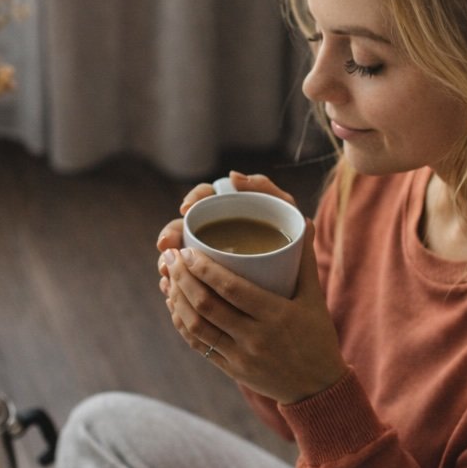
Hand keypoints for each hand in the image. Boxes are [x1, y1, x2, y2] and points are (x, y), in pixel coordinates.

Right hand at [156, 170, 297, 279]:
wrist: (301, 277)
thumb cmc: (292, 236)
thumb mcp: (285, 211)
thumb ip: (265, 188)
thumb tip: (232, 176)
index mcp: (229, 207)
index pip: (205, 196)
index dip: (192, 199)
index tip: (186, 208)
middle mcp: (213, 229)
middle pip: (184, 228)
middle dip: (171, 235)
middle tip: (166, 245)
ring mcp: (207, 255)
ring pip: (180, 257)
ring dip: (168, 263)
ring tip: (165, 274)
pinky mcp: (206, 279)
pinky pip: (185, 281)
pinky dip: (175, 286)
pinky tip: (169, 291)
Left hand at [162, 219, 344, 404]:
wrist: (318, 388)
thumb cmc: (317, 338)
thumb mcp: (315, 299)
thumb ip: (305, 261)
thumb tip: (304, 221)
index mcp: (276, 315)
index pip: (231, 288)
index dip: (203, 268)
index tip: (188, 250)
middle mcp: (255, 337)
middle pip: (207, 305)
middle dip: (182, 277)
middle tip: (171, 257)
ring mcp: (240, 356)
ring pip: (196, 326)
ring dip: (177, 300)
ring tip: (169, 278)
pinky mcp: (231, 369)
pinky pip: (199, 345)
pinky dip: (182, 324)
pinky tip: (175, 306)